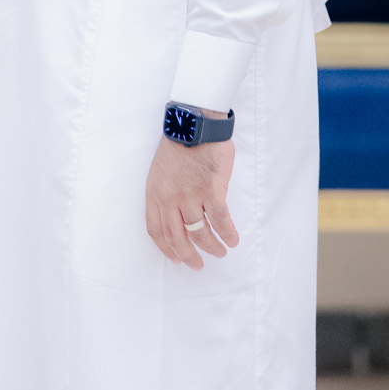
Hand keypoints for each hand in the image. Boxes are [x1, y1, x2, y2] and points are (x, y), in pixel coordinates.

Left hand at [146, 125, 239, 269]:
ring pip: (200, 233)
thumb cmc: (179, 144)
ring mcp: (191, 196)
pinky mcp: (212, 190)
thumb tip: (177, 213)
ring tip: (219, 252)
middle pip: (177, 238)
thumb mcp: (160, 170)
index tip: (176, 259)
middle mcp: (171, 199)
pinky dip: (228, 234)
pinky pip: (221, 220)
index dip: (167, 249)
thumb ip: (165, 193)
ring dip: (211, 247)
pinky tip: (233, 240)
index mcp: (155, 194)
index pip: (157, 230)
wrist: (194, 125)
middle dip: (188, 256)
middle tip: (197, 265)